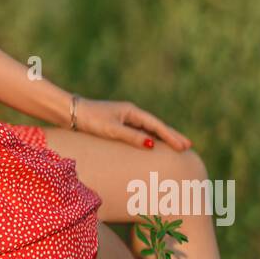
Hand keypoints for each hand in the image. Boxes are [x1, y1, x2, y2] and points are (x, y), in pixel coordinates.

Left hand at [74, 97, 191, 150]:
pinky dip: (150, 138)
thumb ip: (132, 136)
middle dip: (172, 136)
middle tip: (188, 146)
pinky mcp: (118, 124)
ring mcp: (125, 118)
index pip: (156, 125)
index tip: (184, 146)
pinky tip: (154, 145)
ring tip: (177, 145)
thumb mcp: (112, 129)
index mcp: (132, 112)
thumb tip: (152, 145)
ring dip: (162, 138)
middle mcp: (131, 113)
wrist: (71, 112)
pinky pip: (140, 132)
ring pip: (149, 129)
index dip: (171, 136)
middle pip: (156, 126)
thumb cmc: (91, 119)